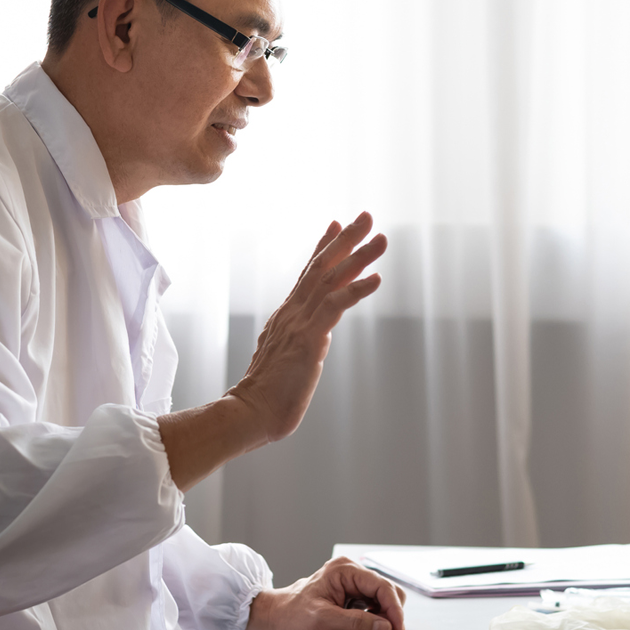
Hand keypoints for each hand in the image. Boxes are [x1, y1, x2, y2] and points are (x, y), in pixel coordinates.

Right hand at [157, 214, 384, 490]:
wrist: (249, 413)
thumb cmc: (267, 397)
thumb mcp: (287, 360)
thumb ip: (298, 344)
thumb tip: (312, 340)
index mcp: (286, 317)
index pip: (307, 275)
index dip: (323, 248)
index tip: (336, 225)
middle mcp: (292, 313)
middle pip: (321, 267)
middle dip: (345, 240)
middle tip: (365, 216)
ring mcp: (299, 324)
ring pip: (331, 280)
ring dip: (358, 257)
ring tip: (380, 238)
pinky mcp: (308, 339)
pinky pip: (335, 307)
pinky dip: (356, 290)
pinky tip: (376, 278)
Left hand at [245, 557, 407, 629]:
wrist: (272, 620)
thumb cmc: (288, 615)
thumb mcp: (321, 620)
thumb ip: (355, 623)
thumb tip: (384, 627)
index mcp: (344, 570)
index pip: (381, 586)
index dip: (394, 609)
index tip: (398, 629)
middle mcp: (350, 575)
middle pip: (386, 592)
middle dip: (390, 613)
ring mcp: (351, 588)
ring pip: (382, 602)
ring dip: (382, 619)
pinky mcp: (350, 601)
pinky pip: (372, 611)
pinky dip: (374, 623)